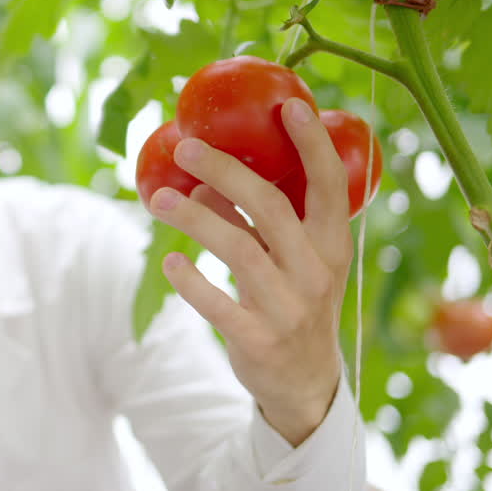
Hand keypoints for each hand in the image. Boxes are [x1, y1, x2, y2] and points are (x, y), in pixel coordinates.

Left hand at [148, 98, 352, 445]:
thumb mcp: (293, 259)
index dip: (313, 144)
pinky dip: (192, 281)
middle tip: (188, 147)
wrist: (306, 384)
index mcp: (333, 245)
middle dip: (227, 171)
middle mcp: (316, 272)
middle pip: (271, 207)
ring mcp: (289, 307)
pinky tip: (171, 261)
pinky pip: (218, 304)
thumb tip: (205, 183)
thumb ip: (256, 221)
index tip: (289, 105)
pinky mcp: (258, 340)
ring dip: (195, 219)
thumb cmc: (295, 302)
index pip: (331, 185)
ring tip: (158, 198)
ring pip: (238, 250)